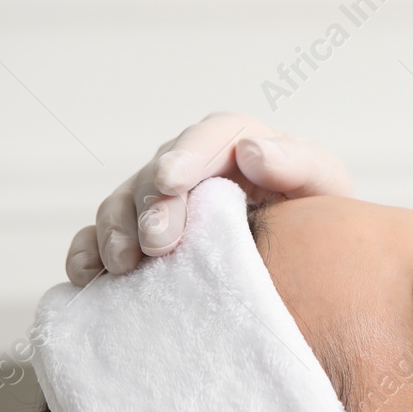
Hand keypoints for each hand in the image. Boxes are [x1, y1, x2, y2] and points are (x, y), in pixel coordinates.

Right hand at [65, 113, 352, 285]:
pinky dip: (88, 254)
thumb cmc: (321, 223)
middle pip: (157, 174)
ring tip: (126, 264)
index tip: (172, 181)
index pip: (211, 136)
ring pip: (122, 205)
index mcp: (240, 146)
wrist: (314, 268)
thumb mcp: (325, 190)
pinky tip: (89, 275)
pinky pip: (98, 239)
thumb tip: (253, 151)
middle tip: (157, 242)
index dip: (185, 155)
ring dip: (117, 232)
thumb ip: (299, 166)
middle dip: (151, 205)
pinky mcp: (140, 238)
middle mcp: (194, 169)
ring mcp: (161, 204)